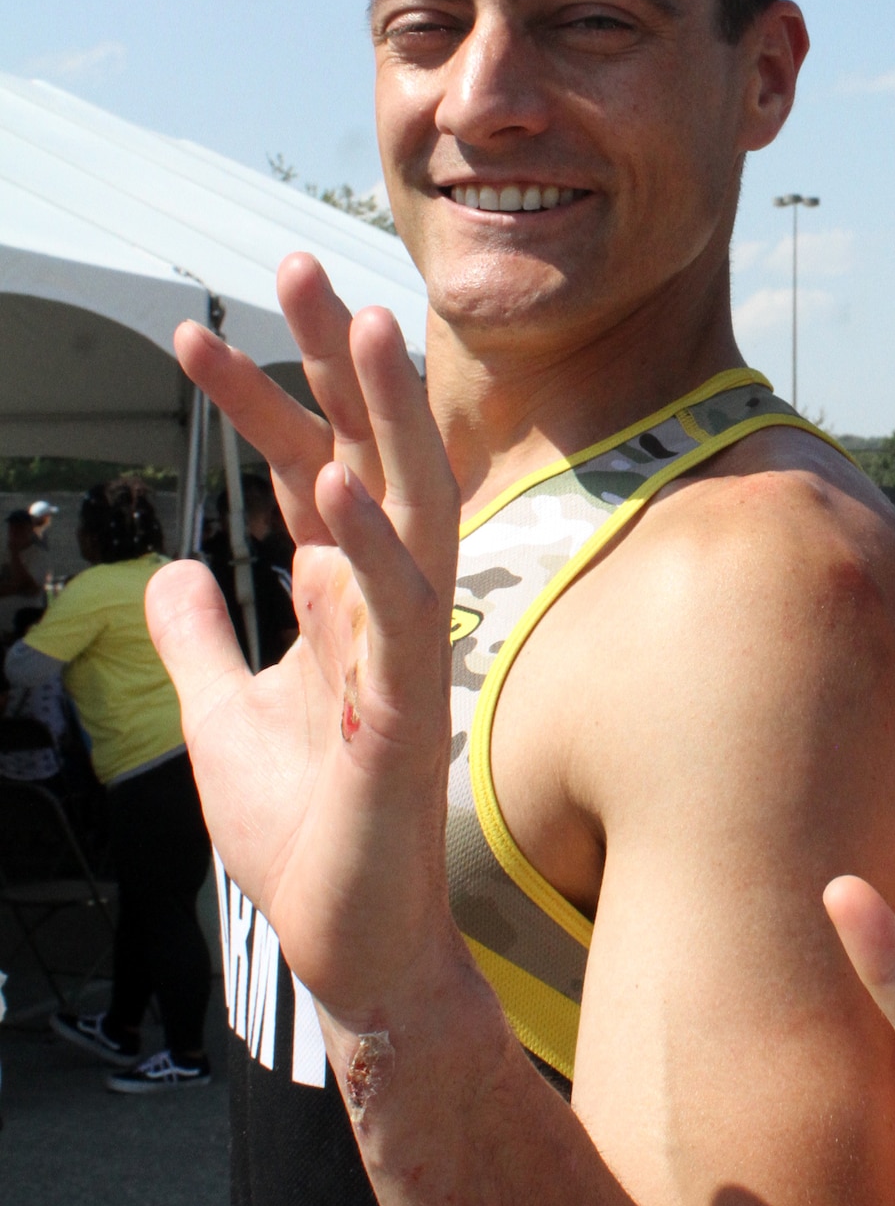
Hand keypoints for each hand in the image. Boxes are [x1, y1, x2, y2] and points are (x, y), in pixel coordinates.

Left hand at [146, 258, 464, 1025]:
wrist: (347, 941)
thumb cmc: (303, 832)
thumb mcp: (219, 715)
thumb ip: (199, 638)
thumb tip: (172, 568)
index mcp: (340, 602)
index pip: (302, 473)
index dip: (254, 403)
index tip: (193, 337)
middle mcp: (382, 609)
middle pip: (366, 458)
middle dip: (335, 363)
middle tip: (298, 264)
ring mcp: (404, 653)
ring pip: (412, 510)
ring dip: (387, 418)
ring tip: (362, 323)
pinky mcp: (407, 711)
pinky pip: (399, 611)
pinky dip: (369, 545)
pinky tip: (332, 479)